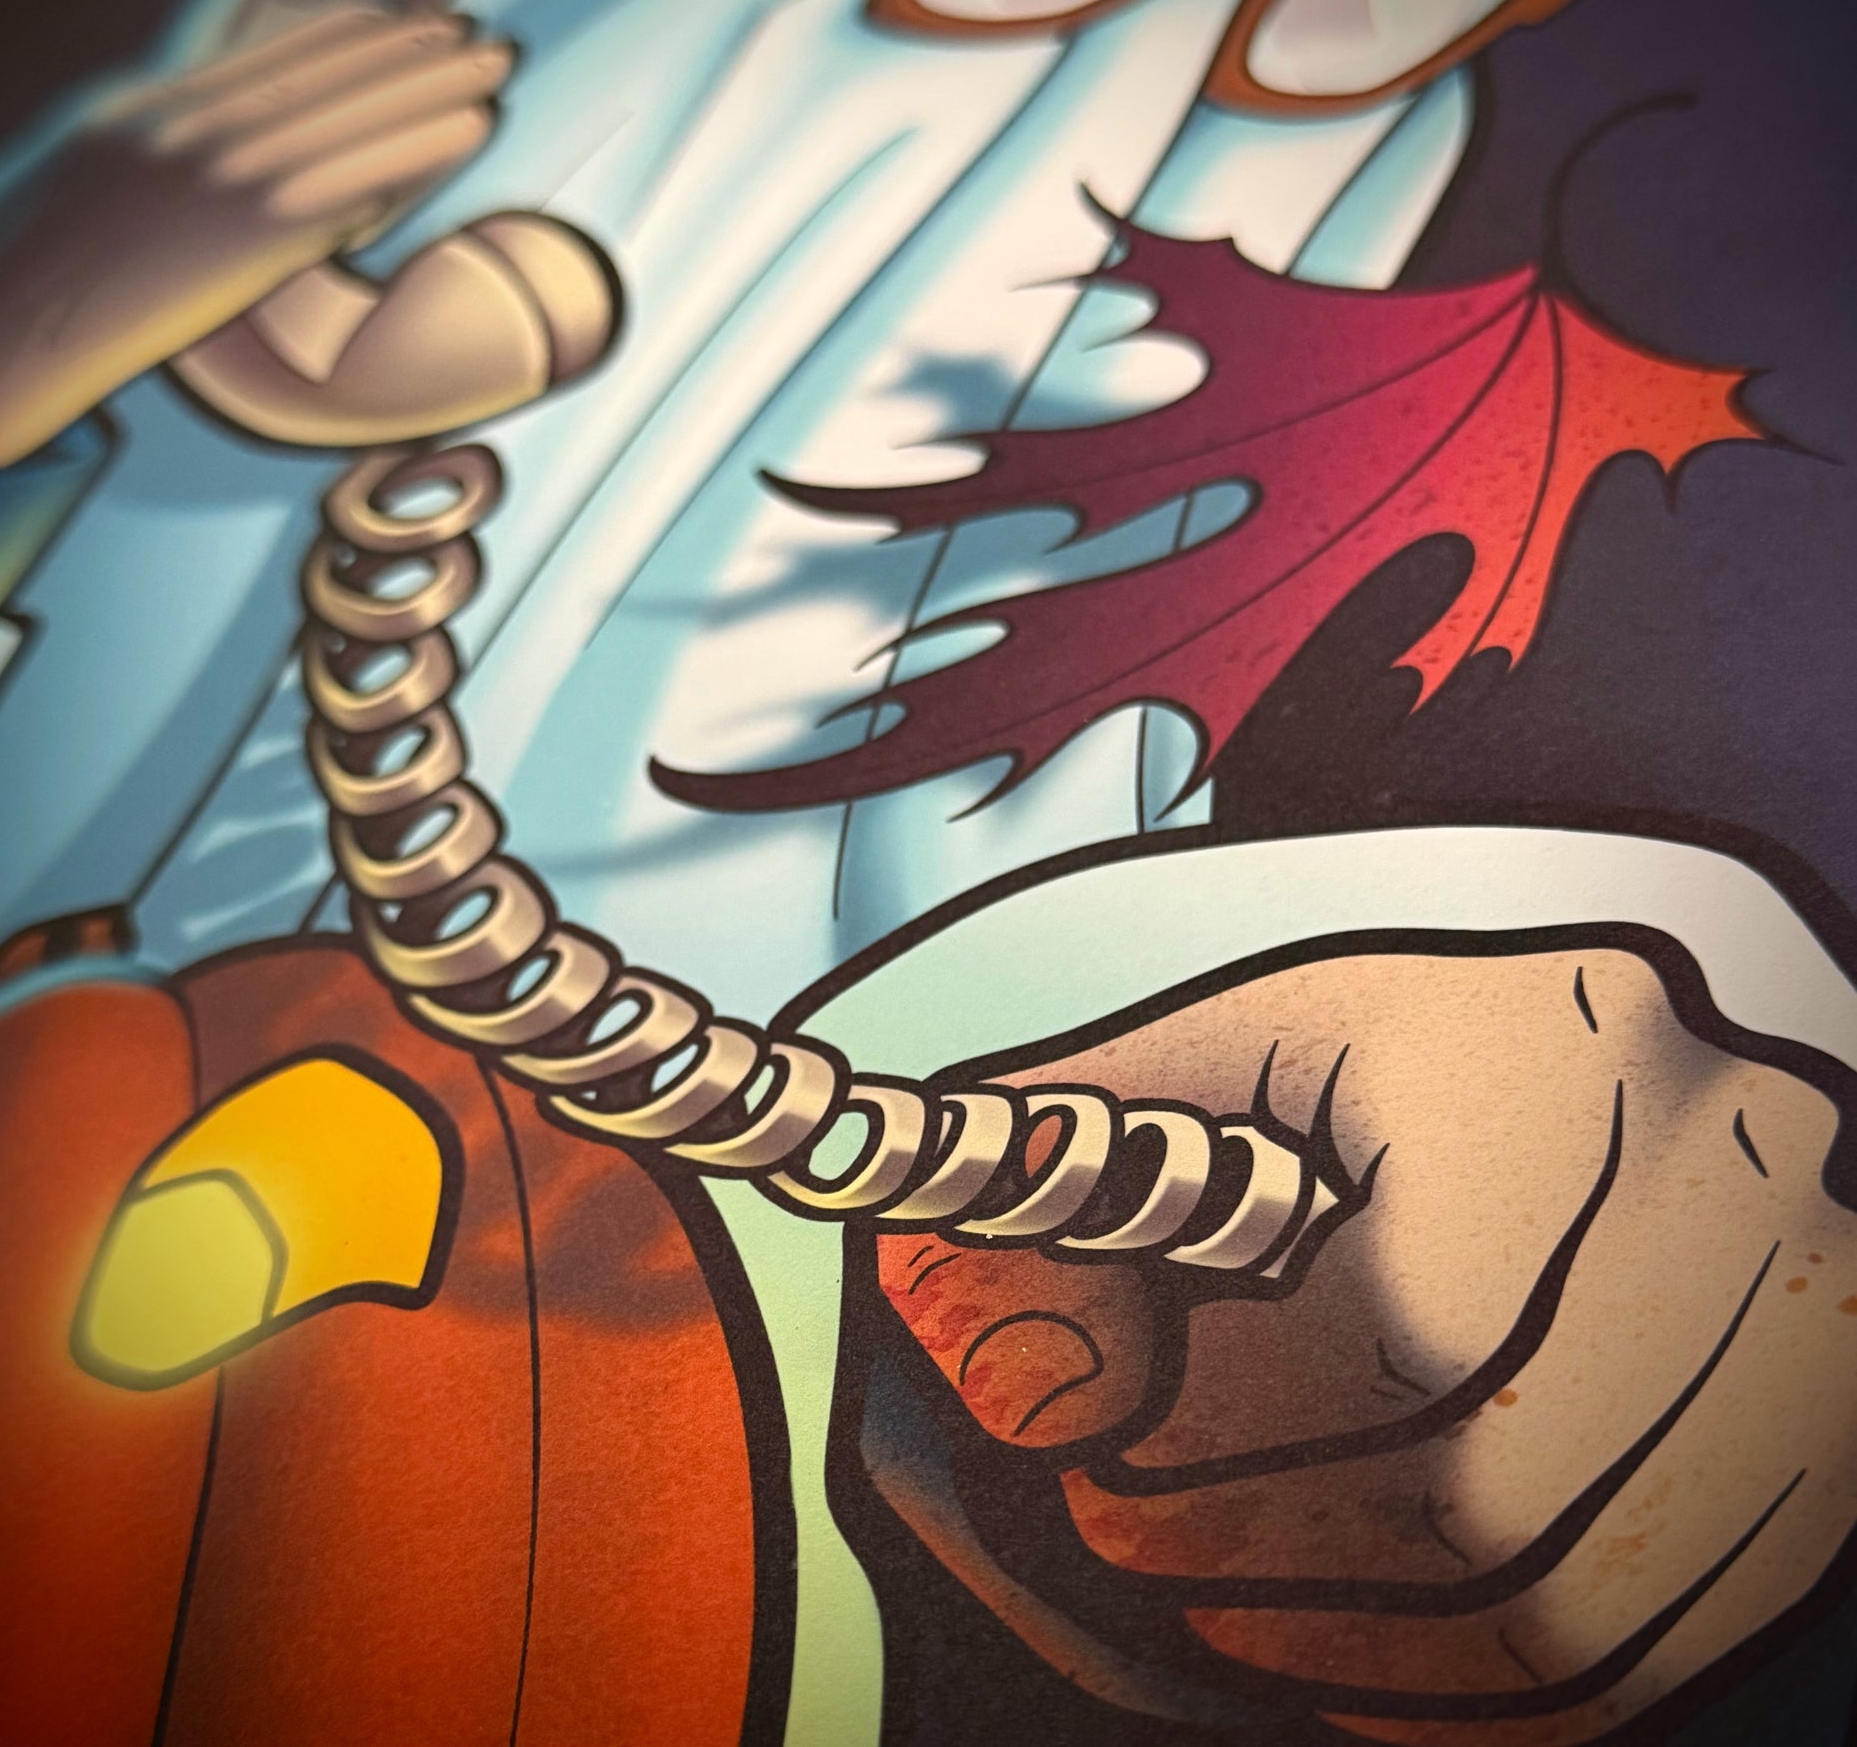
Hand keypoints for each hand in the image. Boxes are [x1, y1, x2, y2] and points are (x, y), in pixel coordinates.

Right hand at [0, 3, 511, 484]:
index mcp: (159, 109)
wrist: (22, 313)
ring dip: (433, 87)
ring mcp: (225, 175)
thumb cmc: (62, 270)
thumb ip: (175, 151)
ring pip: (354, 117)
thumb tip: (236, 152)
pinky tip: (469, 127)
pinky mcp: (254, 230)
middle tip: (481, 37)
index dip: (358, 37)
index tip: (414, 24)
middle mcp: (198, 127)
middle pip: (328, 77)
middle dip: (411, 53)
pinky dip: (419, 146)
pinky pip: (357, 178)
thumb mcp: (111, 177)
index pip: (277, 59)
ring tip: (494, 66)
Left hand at [873, 939, 1856, 1740]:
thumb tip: (963, 1320)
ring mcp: (1796, 1345)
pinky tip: (1346, 1636)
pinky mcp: (1804, 1468)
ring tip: (1215, 1584)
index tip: (1103, 1447)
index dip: (1222, 1433)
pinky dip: (1459, 1686)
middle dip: (1252, 1540)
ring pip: (1558, 1611)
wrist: (1602, 1066)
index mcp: (1567, 1060)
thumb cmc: (1408, 1051)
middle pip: (1482, 1493)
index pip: (1403, 1334)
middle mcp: (1727, 1199)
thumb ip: (1087, 1165)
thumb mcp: (1245, 1053)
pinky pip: (1632, 1661)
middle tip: (1125, 1518)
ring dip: (1340, 1633)